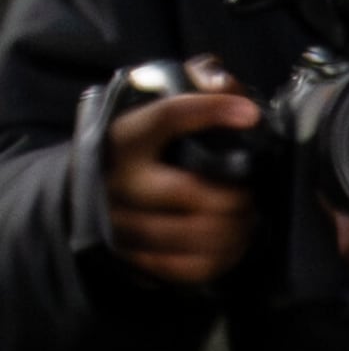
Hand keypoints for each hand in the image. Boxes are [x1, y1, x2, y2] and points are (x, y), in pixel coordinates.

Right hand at [102, 60, 260, 288]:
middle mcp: (117, 181)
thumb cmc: (147, 145)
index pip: (169, 116)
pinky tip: (232, 241)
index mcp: (125, 137)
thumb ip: (195, 84)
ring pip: (199, 235)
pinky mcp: (134, 258)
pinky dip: (224, 256)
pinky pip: (192, 267)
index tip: (250, 114)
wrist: (95, 191)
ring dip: (237, 228)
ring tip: (246, 218)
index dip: (212, 111)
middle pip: (194, 193)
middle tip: (248, 193)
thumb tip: (223, 83)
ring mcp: (122, 224)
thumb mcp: (161, 103)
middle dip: (236, 196)